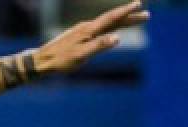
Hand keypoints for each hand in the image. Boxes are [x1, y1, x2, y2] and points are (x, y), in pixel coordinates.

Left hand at [34, 1, 148, 74]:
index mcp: (89, 30)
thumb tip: (117, 38)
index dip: (126, 11)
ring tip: (134, 21)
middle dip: (129, 17)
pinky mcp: (77, 36)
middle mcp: (86, 27)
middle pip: (112, 20)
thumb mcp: (81, 55)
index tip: (139, 4)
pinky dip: (110, 27)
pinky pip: (98, 29)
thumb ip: (99, 46)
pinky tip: (111, 30)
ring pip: (105, 24)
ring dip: (121, 22)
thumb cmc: (60, 60)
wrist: (41, 61)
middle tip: (146, 15)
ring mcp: (81, 31)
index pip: (111, 18)